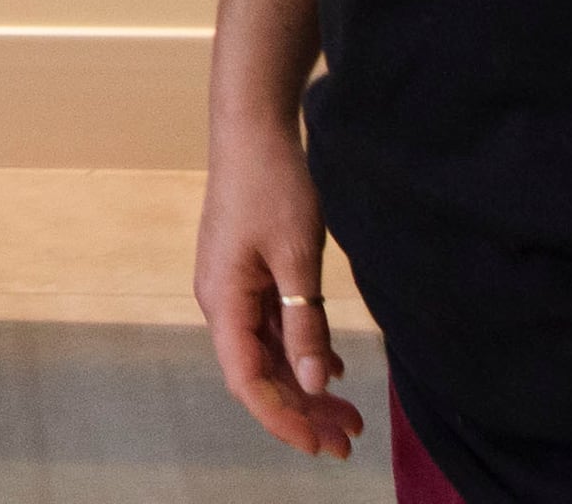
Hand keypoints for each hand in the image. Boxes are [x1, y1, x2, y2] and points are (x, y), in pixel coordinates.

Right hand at [195, 117, 363, 460]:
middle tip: (349, 438)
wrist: (253, 127)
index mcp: (224, 301)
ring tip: (349, 412)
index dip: (283, 418)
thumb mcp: (297, 257)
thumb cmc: (272, 184)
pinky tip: (333, 366)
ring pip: (268, 352)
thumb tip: (313, 381)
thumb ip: (304, 322)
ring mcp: (235, 287)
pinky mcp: (249, 273)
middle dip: (302, 410)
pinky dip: (301, 349)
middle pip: (259, 372)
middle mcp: (222, 301)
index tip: (322, 443)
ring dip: (304, 383)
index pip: (247, 381)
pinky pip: (272, 326)